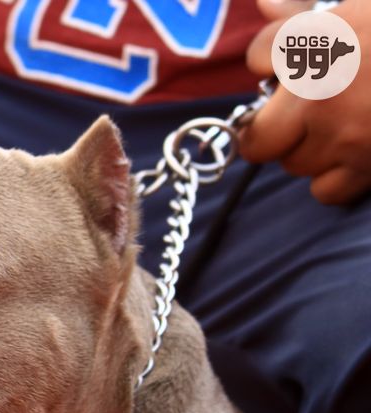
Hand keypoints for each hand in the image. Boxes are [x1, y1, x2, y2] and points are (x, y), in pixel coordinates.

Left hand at [241, 0, 370, 204]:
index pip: (260, 55)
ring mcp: (345, 136)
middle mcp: (322, 94)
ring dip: (306, 150)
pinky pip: (325, 190)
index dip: (270, 58)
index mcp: (322, 41)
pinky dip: (334, 178)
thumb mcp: (363, 8)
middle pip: (258, 138)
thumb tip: (267, 6)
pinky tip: (352, 154)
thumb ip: (308, 16)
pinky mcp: (369, 167)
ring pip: (293, 163)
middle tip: (285, 120)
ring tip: (335, 128)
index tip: (285, 60)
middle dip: (266, 131)